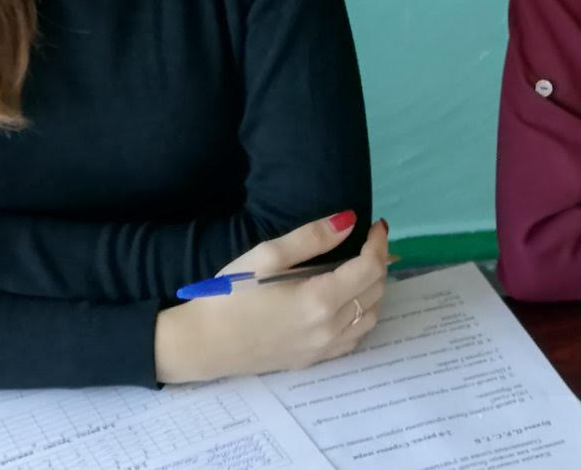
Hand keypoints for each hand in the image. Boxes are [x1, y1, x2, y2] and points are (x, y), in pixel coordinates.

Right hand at [156, 213, 390, 383]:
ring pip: (370, 317)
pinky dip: (362, 315)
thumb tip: (349, 220)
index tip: (375, 225)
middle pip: (375, 292)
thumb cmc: (231, 295)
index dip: (378, 243)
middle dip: (378, 262)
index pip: (370, 268)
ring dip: (373, 290)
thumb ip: (312, 237)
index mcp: (319, 300)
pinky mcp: (314, 360)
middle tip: (367, 241)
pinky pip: (354, 338)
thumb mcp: (267, 255)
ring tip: (359, 267)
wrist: (203, 343)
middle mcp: (329, 329)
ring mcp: (323, 349)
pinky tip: (347, 300)